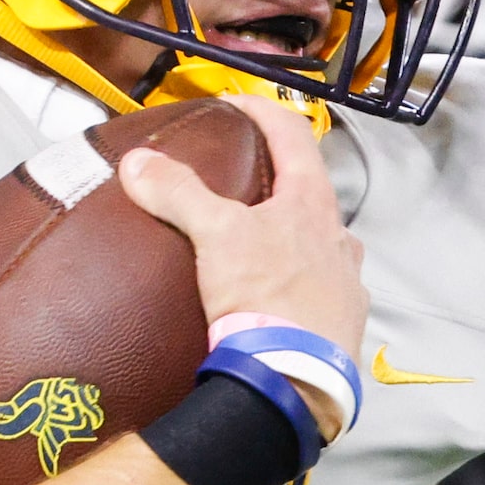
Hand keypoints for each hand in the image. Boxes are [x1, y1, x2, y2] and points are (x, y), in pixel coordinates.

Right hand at [119, 94, 368, 406]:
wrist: (294, 379)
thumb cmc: (265, 298)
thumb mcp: (215, 236)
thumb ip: (178, 193)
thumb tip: (138, 162)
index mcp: (313, 204)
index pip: (294, 135)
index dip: (263, 112)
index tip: (235, 105)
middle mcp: (339, 238)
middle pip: (310, 193)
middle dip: (277, 184)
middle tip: (242, 184)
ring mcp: (346, 283)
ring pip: (321, 245)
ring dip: (292, 239)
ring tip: (257, 250)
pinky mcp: (342, 325)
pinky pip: (321, 293)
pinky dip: (298, 287)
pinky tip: (276, 301)